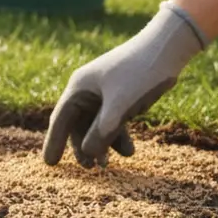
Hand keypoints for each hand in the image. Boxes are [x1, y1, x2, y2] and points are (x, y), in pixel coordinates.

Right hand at [42, 2, 208, 167]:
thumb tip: (87, 153)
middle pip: (77, 124)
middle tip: (89, 168)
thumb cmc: (140, 72)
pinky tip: (128, 151)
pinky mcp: (121, 96)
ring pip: (95, 125)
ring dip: (101, 144)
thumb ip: (102, 131)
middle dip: (82, 147)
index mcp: (79, 87)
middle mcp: (87, 90)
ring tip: (108, 165)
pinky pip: (112, 121)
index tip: (50, 164)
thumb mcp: (120, 105)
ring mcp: (104, 93)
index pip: (60, 119)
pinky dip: (117, 136)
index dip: (54, 142)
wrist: (167, 49)